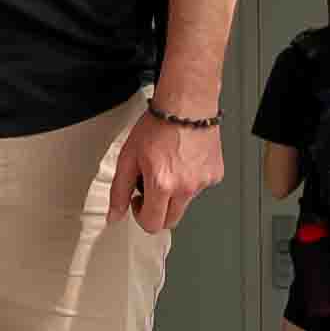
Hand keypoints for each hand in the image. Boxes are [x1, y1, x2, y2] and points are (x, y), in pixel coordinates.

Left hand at [109, 103, 223, 234]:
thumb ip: (119, 190)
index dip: (140, 215)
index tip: (138, 201)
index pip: (152, 224)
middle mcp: (185, 187)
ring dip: (174, 193)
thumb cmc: (159, 125)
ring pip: (184, 203)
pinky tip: (183, 161)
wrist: (187, 105)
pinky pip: (199, 188)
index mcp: (162, 184)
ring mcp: (203, 183)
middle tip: (151, 187)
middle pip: (170, 221)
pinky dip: (190, 180)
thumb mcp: (128, 157)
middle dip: (157, 210)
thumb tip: (114, 215)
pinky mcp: (215, 175)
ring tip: (168, 166)